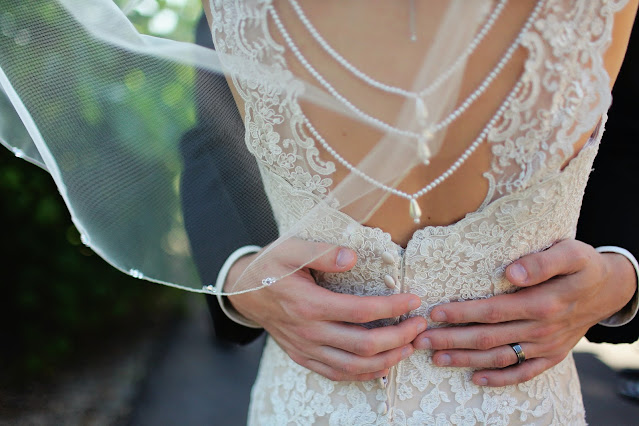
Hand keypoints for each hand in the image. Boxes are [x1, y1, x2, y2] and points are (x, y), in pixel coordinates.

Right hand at [226, 239, 426, 381]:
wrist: (242, 291)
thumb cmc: (269, 266)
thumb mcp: (290, 249)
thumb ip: (322, 252)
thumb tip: (352, 257)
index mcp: (309, 304)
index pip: (361, 311)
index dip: (392, 307)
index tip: (413, 300)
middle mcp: (310, 332)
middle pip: (364, 344)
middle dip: (399, 336)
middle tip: (419, 325)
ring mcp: (306, 349)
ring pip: (355, 365)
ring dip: (387, 359)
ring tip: (408, 346)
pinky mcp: (303, 357)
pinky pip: (338, 374)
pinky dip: (364, 374)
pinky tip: (382, 364)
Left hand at [413, 239, 637, 386]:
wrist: (610, 288)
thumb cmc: (583, 265)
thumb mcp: (570, 252)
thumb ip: (542, 262)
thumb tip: (512, 272)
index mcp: (544, 303)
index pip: (493, 311)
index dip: (462, 313)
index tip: (435, 313)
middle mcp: (543, 329)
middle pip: (489, 337)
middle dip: (452, 340)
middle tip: (421, 339)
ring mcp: (547, 346)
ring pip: (500, 357)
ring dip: (466, 359)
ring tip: (436, 358)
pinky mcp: (551, 356)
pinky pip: (524, 373)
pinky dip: (499, 378)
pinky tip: (476, 378)